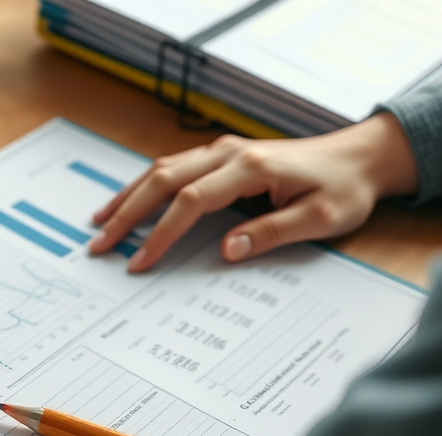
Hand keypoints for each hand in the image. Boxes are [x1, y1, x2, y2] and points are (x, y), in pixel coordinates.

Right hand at [88, 113, 418, 271]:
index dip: (161, 233)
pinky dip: (143, 186)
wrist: (359, 156)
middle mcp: (228, 152)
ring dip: (127, 196)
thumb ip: (272, 232)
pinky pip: (171, 167)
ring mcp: (221, 150)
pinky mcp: (220, 154)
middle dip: (126, 214)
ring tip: (100, 223)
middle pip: (162, 180)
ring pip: (160, 169)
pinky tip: (127, 202)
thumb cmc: (343, 189)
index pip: (190, 202)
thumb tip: (226, 250)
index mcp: (250, 168)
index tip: (140, 262)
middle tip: (100, 244)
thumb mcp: (321, 219)